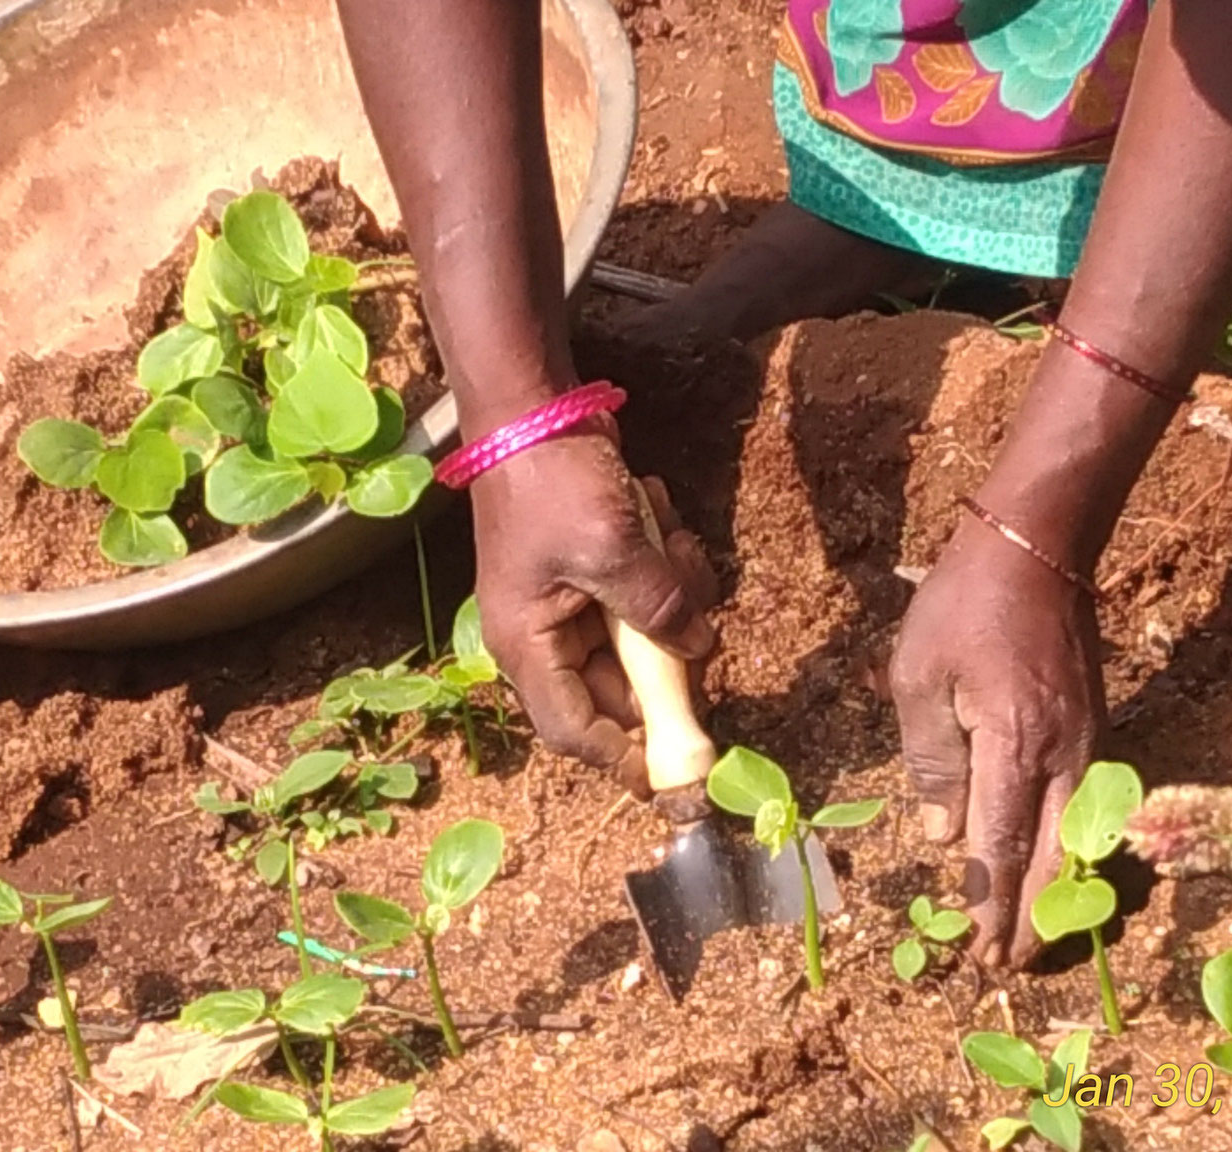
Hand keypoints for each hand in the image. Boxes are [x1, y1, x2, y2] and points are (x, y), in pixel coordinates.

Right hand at [469, 422, 716, 796]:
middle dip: (666, 664)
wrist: (531, 406)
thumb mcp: (613, 550)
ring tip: (675, 547)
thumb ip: (658, 610)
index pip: (574, 730)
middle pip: (614, 690)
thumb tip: (696, 650)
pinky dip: (664, 565)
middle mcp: (544, 634)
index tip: (678, 776)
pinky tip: (660, 517)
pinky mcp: (593, 569)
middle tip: (703, 638)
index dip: (625, 758)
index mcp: (528, 644)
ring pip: (638, 640)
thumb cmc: (552, 483)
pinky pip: (642, 595)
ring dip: (671, 602)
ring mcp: (569, 601)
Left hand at [888, 516, 1104, 967]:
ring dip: (1055, 891)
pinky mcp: (1094, 727)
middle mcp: (1065, 753)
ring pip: (1078, 838)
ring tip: (1033, 936)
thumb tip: (947, 836)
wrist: (1038, 545)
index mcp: (1016, 744)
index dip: (989, 903)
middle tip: (1009, 967)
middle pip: (1052, 858)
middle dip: (1030, 918)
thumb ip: (932, 760)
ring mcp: (1088, 741)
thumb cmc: (963, 604)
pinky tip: (1052, 868)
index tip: (979, 951)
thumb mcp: (918, 677)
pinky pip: (1086, 806)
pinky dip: (1070, 848)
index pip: (1002, 845)